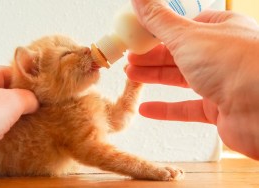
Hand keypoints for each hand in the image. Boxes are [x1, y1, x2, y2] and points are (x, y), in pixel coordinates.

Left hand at [0, 64, 37, 153]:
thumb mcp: (9, 103)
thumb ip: (28, 98)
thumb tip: (36, 101)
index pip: (16, 73)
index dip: (34, 83)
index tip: (48, 94)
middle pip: (9, 92)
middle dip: (26, 101)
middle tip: (43, 110)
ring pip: (2, 109)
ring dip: (16, 116)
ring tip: (34, 123)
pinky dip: (6, 127)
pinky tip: (18, 133)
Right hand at [126, 0, 258, 158]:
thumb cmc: (234, 64)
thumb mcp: (187, 35)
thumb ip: (160, 20)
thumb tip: (140, 0)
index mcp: (219, 30)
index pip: (182, 27)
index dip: (157, 31)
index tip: (136, 35)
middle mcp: (220, 56)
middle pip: (178, 53)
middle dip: (150, 56)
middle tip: (129, 58)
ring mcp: (220, 83)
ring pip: (180, 79)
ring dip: (154, 77)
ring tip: (131, 76)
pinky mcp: (218, 110)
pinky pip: (187, 108)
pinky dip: (166, 109)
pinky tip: (147, 108)